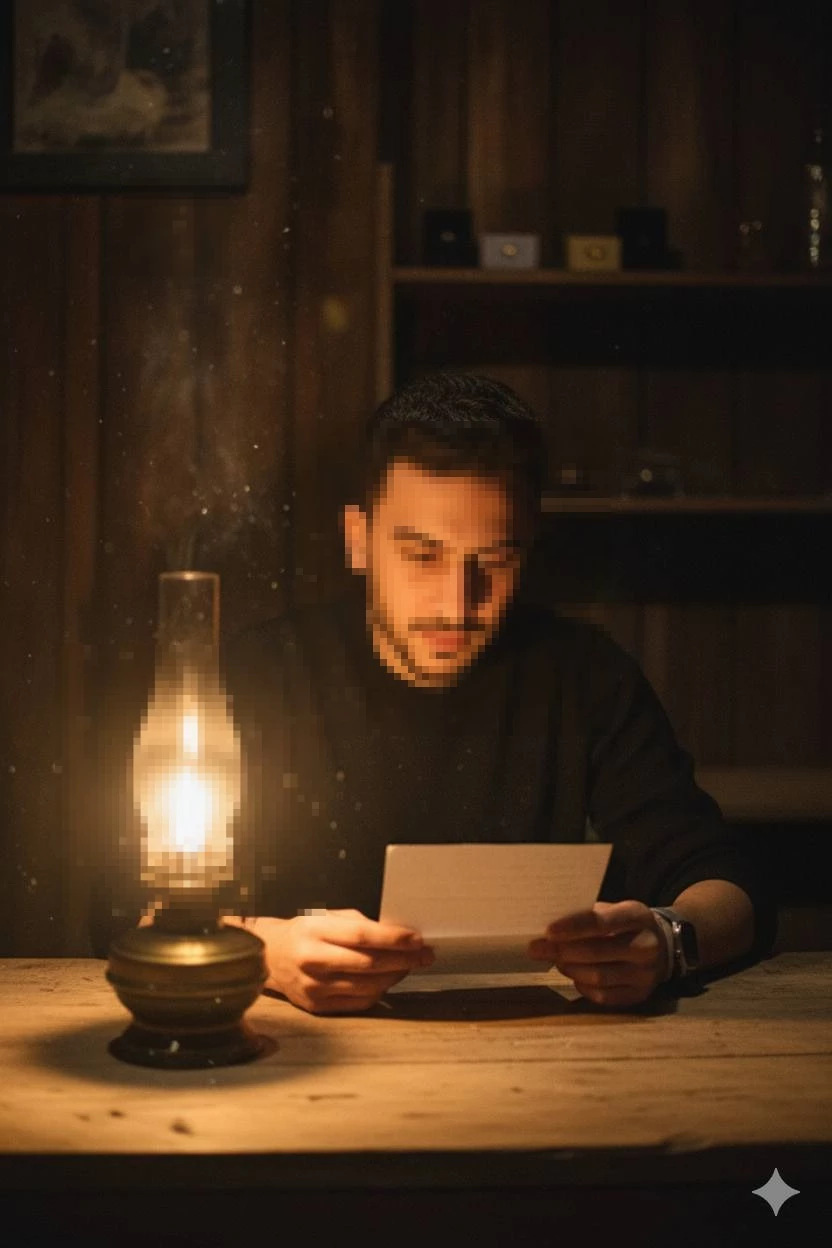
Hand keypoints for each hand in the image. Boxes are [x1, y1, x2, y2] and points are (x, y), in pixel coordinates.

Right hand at [242, 909, 434, 1014]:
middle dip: (403, 959)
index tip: (417, 939)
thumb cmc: (304, 933)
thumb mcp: (326, 917)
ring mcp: (314, 988)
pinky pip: (359, 1002)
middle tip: (425, 955)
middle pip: (369, 964)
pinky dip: (380, 992)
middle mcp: (313, 961)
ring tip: (409, 966)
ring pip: (368, 986)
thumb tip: (398, 934)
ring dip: (395, 976)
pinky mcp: (317, 1006)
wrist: (269, 958)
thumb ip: (359, 925)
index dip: (393, 939)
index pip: (361, 936)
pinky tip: (388, 980)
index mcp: (314, 932)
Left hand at [528, 900, 669, 1007]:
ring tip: (555, 960)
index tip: (548, 931)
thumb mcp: (615, 909)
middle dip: (562, 951)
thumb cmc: (626, 924)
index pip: (602, 922)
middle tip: (536, 949)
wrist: (663, 946)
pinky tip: (574, 976)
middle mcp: (646, 946)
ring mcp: (645, 975)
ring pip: (598, 977)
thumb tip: (549, 929)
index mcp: (638, 917)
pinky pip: (604, 996)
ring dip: (570, 969)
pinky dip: (583, 987)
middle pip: (598, 952)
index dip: (574, 927)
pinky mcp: (640, 995)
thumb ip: (588, 915)